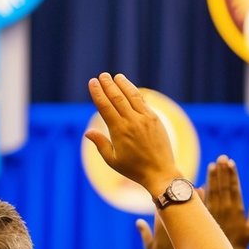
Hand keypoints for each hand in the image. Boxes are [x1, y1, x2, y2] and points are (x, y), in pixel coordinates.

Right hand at [85, 73, 178, 194]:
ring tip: (116, 76)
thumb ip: (101, 144)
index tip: (92, 83)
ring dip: (123, 85)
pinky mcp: (155, 119)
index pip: (105, 107)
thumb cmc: (134, 169)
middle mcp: (132, 122)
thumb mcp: (113, 160)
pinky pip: (143, 102)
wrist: (160, 173)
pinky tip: (130, 88)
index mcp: (119, 131)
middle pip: (117, 98)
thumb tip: (88, 132)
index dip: (98, 93)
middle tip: (102, 76)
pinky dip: (135, 93)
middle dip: (108, 85)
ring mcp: (145, 119)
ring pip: (132, 96)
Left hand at [203, 155, 248, 248]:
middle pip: (223, 186)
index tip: (231, 162)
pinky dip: (202, 193)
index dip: (233, 175)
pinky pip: (203, 204)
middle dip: (222, 171)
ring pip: (213, 192)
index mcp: (237, 210)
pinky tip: (200, 183)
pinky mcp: (205, 218)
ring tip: (212, 164)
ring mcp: (214, 213)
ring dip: (212, 178)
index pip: (234, 188)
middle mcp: (225, 210)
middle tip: (221, 157)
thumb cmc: (241, 244)